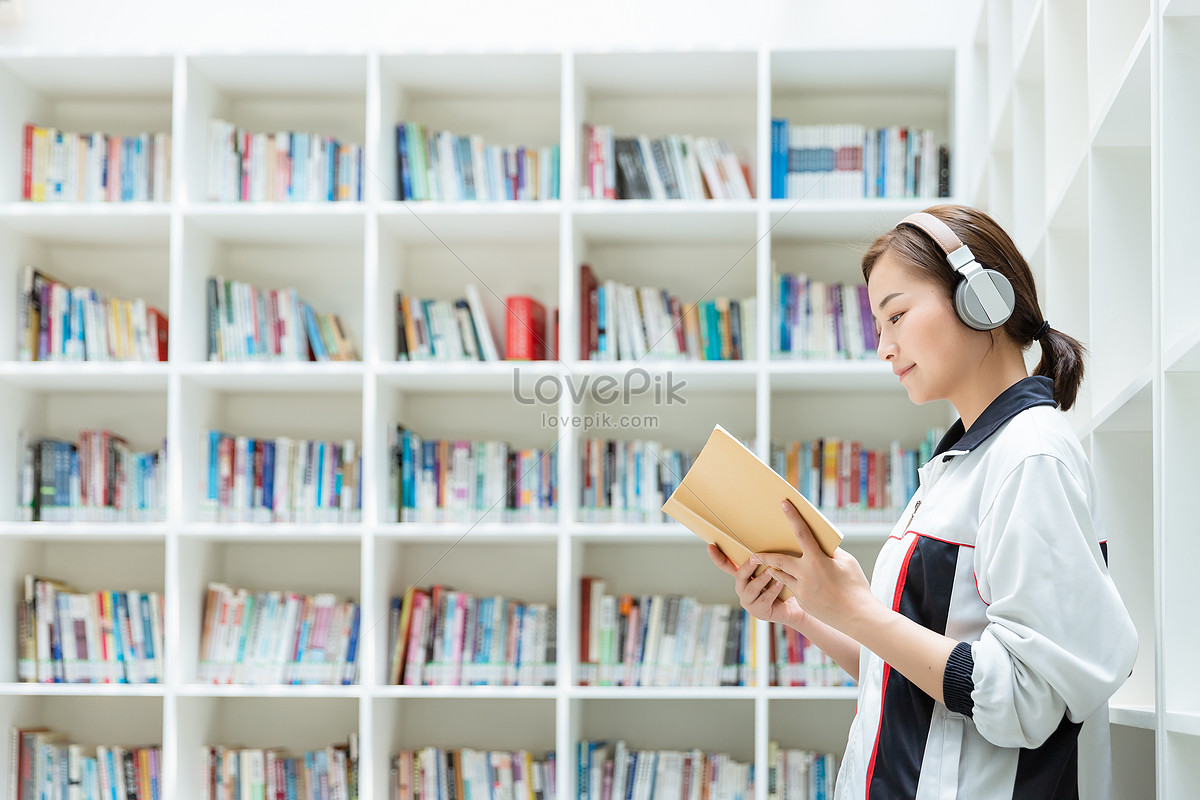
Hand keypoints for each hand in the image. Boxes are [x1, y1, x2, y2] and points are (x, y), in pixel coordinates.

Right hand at [707, 543, 805, 628]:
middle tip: (756, 558)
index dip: (718, 557)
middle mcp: (742, 588)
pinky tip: (780, 584)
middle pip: (739, 575)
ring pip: (751, 588)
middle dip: (747, 567)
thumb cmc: (786, 584)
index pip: (727, 566)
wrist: (796, 607)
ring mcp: (748, 601)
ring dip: (761, 579)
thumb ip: (770, 558)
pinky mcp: (758, 611)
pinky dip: (772, 591)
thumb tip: (772, 538)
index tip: (710, 546)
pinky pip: (763, 600)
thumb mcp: (776, 569)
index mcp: (744, 576)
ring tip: (771, 571)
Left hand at [753, 500, 874, 633]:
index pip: (802, 533)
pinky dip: (793, 585)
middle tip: (754, 554)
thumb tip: (820, 547)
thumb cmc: (856, 587)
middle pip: (779, 560)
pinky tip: (798, 585)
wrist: (858, 618)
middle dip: (765, 556)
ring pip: (781, 577)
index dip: (793, 517)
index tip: (784, 504)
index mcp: (817, 561)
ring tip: (768, 566)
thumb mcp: (847, 563)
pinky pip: (793, 590)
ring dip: (775, 570)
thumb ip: (831, 552)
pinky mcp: (802, 603)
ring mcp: (801, 591)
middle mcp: (805, 575)